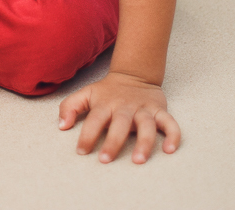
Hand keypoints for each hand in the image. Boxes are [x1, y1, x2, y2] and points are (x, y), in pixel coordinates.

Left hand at [58, 71, 179, 163]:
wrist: (134, 74)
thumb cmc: (106, 91)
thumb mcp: (86, 93)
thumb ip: (69, 106)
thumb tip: (61, 126)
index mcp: (105, 104)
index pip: (94, 119)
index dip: (87, 135)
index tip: (82, 151)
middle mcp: (125, 107)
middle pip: (119, 124)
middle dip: (113, 142)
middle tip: (105, 159)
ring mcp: (143, 109)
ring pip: (146, 126)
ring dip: (144, 142)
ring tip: (138, 160)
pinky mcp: (159, 111)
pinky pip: (170, 123)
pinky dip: (173, 135)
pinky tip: (170, 150)